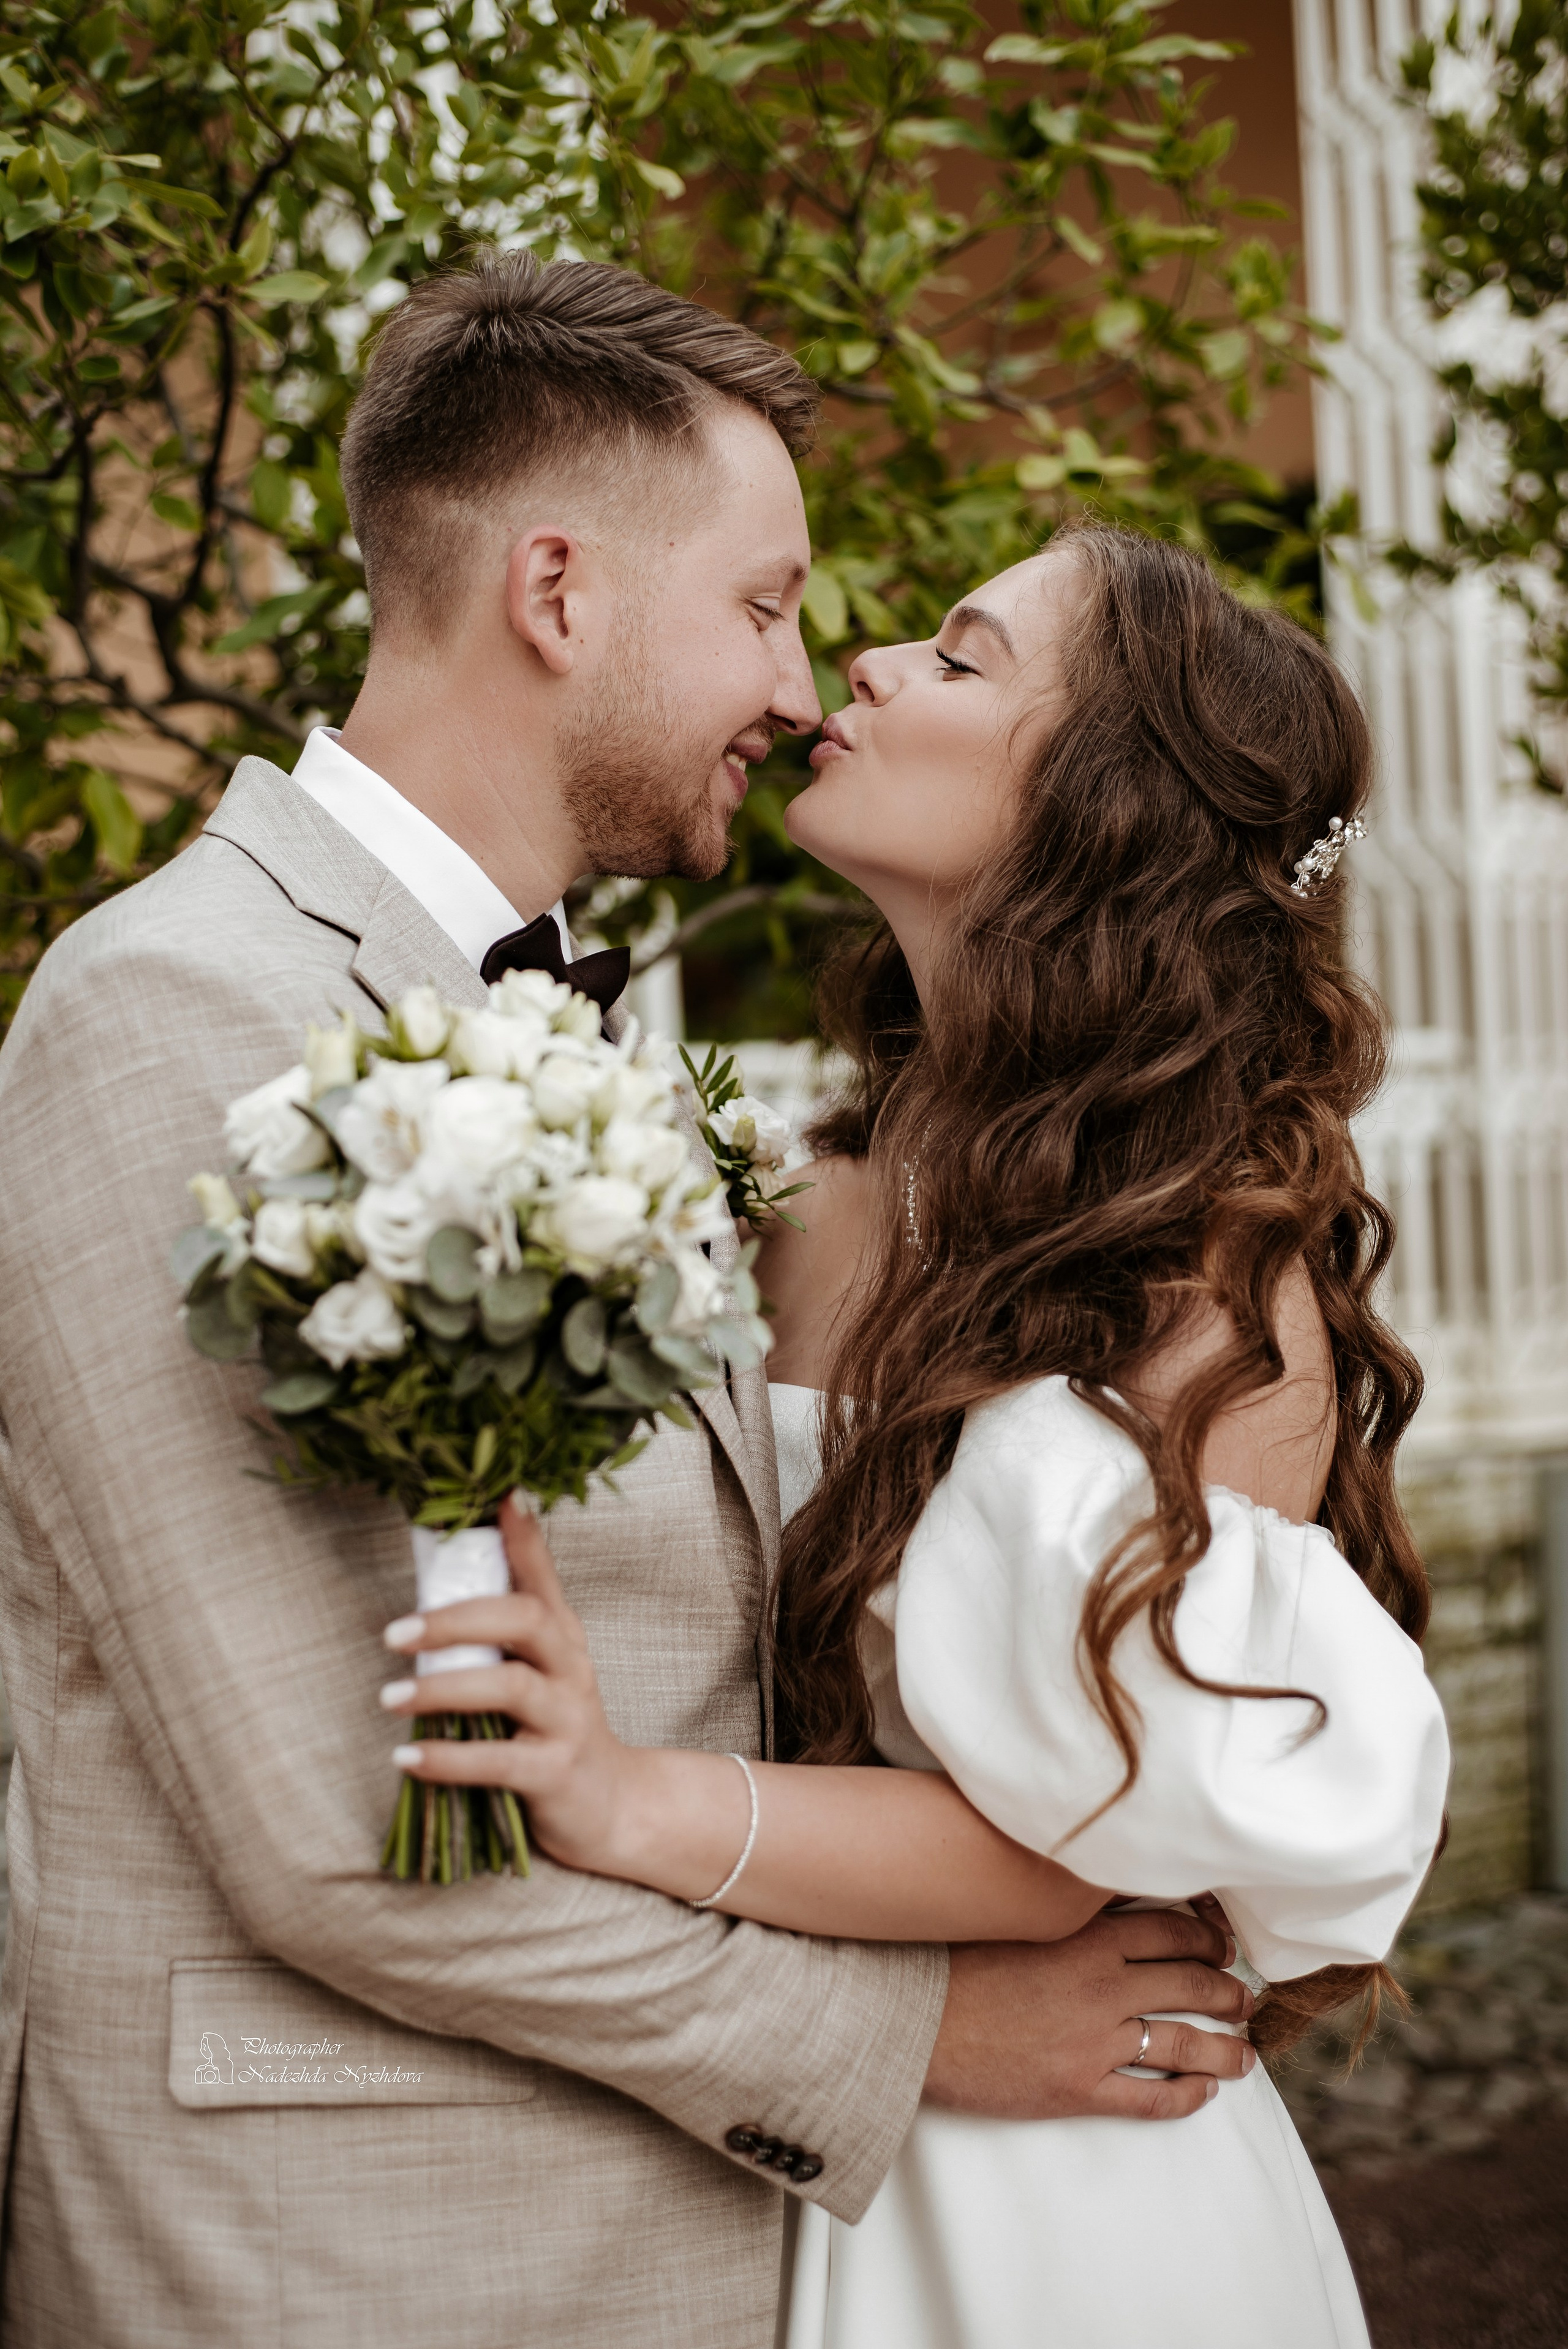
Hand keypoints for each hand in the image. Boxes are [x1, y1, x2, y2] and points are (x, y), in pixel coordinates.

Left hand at [380, 1494, 631, 1872]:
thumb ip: (503, 1621)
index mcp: (561, 1636)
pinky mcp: (555, 1773)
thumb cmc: (558, 1726)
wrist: (613, 1807)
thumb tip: (466, 1559)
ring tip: (389, 1698)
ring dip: (443, 1690)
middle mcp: (571, 1667)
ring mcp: (568, 1720)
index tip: (494, 1495)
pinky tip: (407, 1757)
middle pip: (525, 1620)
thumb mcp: (542, 1666)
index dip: (520, 1536)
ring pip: (511, 1687)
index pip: (539, 1575)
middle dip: (456, 1619)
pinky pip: (500, 1762)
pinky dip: (449, 1759)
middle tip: (393, 1633)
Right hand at [924, 1901, 1255, 2121]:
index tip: (1224, 1949)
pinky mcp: (1076, 2090)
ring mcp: (1092, 2042)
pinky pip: (1150, 2100)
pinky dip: (1186, 2098)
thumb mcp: (1014, 1915)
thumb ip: (1064, 1908)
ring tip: (1246, 2055)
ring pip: (1183, 2045)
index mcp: (1085, 1937)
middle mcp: (1100, 1986)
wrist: (910, 2019)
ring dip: (1224, 2050)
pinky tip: (1203, 2095)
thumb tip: (1104, 1896)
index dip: (1207, 1941)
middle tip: (1246, 1999)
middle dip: (1227, 1993)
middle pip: (1188, 1985)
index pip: (1170, 1932)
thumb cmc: (953, 1959)